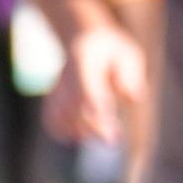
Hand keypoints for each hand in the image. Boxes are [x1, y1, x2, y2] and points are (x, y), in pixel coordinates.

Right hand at [46, 8, 148, 148]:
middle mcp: (65, 73)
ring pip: (60, 115)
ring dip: (80, 130)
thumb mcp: (128, 55)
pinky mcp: (52, 98)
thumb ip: (130, 75)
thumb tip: (131, 97)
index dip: (95, 108)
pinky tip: (82, 136)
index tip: (108, 127)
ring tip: (103, 136)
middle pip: (73, 104)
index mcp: (84, 59)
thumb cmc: (112, 52)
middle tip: (112, 141)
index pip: (86, 86)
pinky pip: (51, 119)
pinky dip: (64, 131)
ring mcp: (56, 86)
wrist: (84, 41)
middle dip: (92, 126)